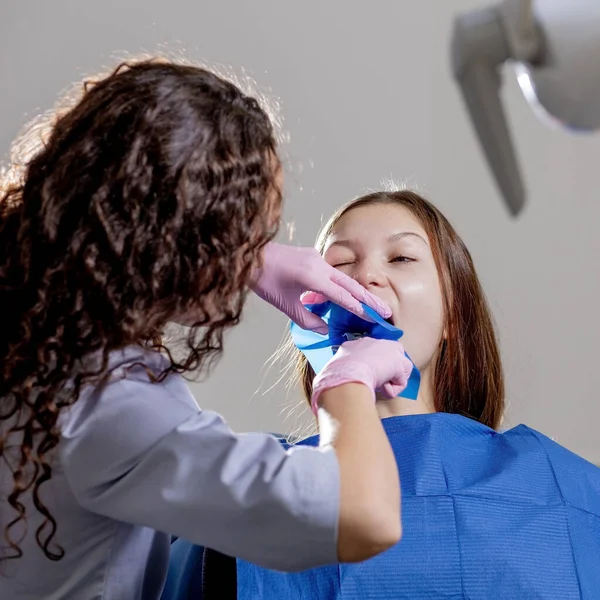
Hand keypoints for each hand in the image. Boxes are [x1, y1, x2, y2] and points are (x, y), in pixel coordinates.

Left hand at [250, 243, 390, 332]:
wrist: (248, 255)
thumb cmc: (264, 280)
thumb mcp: (285, 305)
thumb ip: (307, 319)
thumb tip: (326, 329)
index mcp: (312, 277)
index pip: (342, 296)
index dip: (359, 309)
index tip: (374, 318)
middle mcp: (318, 264)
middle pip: (350, 285)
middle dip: (369, 299)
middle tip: (386, 312)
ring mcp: (316, 257)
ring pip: (343, 278)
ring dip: (358, 292)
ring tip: (373, 305)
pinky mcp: (312, 256)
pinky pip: (331, 273)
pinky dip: (342, 285)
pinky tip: (347, 296)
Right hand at [311, 338, 412, 413]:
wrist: (345, 378)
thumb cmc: (333, 380)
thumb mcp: (331, 373)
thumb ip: (337, 373)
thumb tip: (328, 384)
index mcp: (351, 345)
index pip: (367, 354)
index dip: (368, 367)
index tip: (362, 377)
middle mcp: (370, 343)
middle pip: (386, 356)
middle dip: (383, 370)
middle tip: (373, 382)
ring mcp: (385, 350)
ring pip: (398, 368)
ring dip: (390, 380)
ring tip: (377, 387)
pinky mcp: (397, 362)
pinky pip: (401, 381)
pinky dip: (394, 389)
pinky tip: (382, 389)